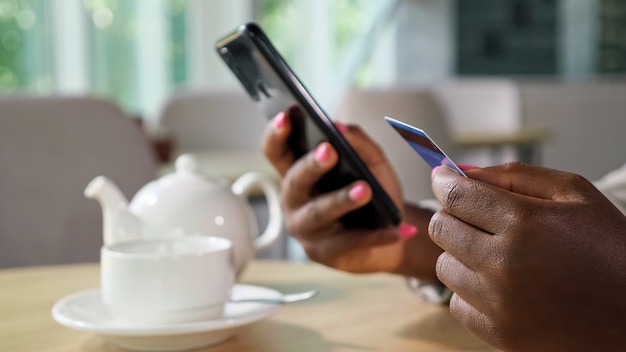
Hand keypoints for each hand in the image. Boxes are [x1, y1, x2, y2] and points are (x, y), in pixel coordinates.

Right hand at [262, 110, 440, 280]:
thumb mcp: (371, 162)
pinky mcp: (326, 254)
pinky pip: (351, 242)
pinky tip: (400, 230)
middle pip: (295, 181)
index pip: (276, 152)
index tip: (285, 116)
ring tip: (365, 189)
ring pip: (320, 212)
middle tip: (328, 150)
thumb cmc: (374, 193)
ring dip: (342, 200)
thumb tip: (338, 126)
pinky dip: (378, 236)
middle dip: (311, 165)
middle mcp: (294, 201)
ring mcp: (307, 230)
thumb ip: (357, 141)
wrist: (390, 234)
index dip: (276, 135)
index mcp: (298, 174)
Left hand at [430, 162, 625, 350]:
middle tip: (476, 215)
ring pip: (443, 266)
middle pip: (441, 228)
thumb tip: (461, 172)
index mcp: (524, 224)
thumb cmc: (609, 248)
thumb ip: (514, 177)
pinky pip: (456, 303)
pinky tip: (501, 284)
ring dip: (461, 254)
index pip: (455, 195)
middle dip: (453, 214)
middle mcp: (504, 265)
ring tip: (497, 254)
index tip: (444, 179)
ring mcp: (499, 304)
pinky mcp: (500, 334)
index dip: (444, 182)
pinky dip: (471, 291)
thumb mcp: (574, 194)